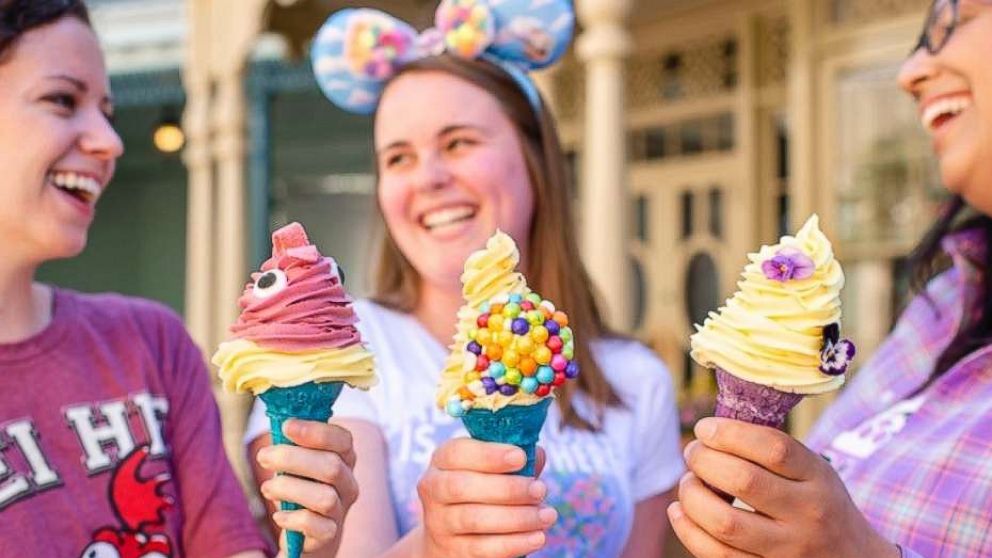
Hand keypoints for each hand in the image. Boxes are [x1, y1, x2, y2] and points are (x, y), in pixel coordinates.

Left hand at [256, 419, 358, 556]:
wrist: (308, 534)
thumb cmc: (301, 488)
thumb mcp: (299, 463)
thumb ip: (294, 444)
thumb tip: (278, 421)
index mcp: (344, 459)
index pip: (343, 440)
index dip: (316, 431)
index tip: (287, 426)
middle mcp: (348, 483)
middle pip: (332, 467)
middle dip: (293, 459)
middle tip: (263, 456)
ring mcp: (341, 510)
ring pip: (325, 498)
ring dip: (290, 488)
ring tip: (268, 487)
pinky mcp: (329, 534)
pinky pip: (316, 526)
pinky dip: (292, 518)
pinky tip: (279, 515)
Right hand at [416, 438, 556, 557]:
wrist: (452, 536)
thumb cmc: (481, 490)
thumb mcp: (491, 469)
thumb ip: (514, 459)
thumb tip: (536, 455)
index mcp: (442, 460)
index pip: (457, 453)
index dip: (489, 455)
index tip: (520, 457)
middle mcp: (434, 490)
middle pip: (462, 487)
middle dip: (507, 488)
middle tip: (540, 490)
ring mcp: (439, 523)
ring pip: (474, 519)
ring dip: (517, 518)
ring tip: (547, 515)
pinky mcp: (451, 551)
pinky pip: (483, 549)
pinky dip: (514, 543)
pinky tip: (538, 537)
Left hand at [667, 417, 899, 557]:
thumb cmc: (819, 505)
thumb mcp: (814, 471)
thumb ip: (772, 452)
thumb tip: (709, 431)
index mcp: (818, 478)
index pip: (773, 448)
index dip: (730, 433)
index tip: (704, 428)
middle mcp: (807, 514)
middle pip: (744, 481)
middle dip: (704, 461)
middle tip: (692, 453)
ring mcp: (788, 550)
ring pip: (725, 523)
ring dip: (692, 496)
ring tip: (688, 483)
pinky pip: (717, 555)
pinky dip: (688, 530)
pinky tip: (680, 511)